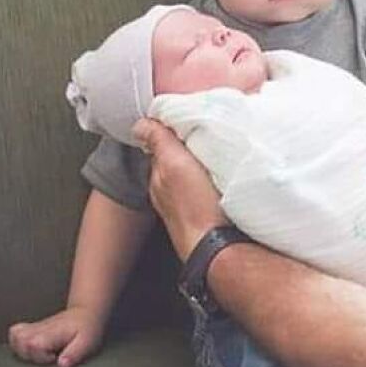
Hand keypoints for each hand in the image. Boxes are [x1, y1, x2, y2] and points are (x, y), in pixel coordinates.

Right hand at [8, 306, 105, 366]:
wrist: (86, 314)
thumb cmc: (87, 329)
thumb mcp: (87, 343)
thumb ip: (74, 354)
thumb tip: (61, 364)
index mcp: (52, 333)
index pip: (32, 345)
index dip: (41, 357)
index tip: (54, 358)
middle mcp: (40, 329)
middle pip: (19, 341)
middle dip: (29, 355)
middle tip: (47, 356)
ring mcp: (35, 328)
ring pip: (15, 336)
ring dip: (21, 350)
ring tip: (38, 354)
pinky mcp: (33, 328)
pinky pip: (15, 333)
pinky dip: (17, 342)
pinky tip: (31, 349)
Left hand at [133, 118, 225, 261]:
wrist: (219, 246)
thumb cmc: (197, 208)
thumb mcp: (174, 164)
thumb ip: (159, 141)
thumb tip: (140, 123)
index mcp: (159, 178)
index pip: (160, 148)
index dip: (172, 132)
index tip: (185, 120)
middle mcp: (171, 194)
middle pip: (177, 163)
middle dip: (188, 149)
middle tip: (205, 133)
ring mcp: (190, 206)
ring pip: (193, 177)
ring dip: (202, 165)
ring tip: (216, 153)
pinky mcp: (210, 216)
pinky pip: (208, 192)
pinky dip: (214, 181)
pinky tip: (224, 179)